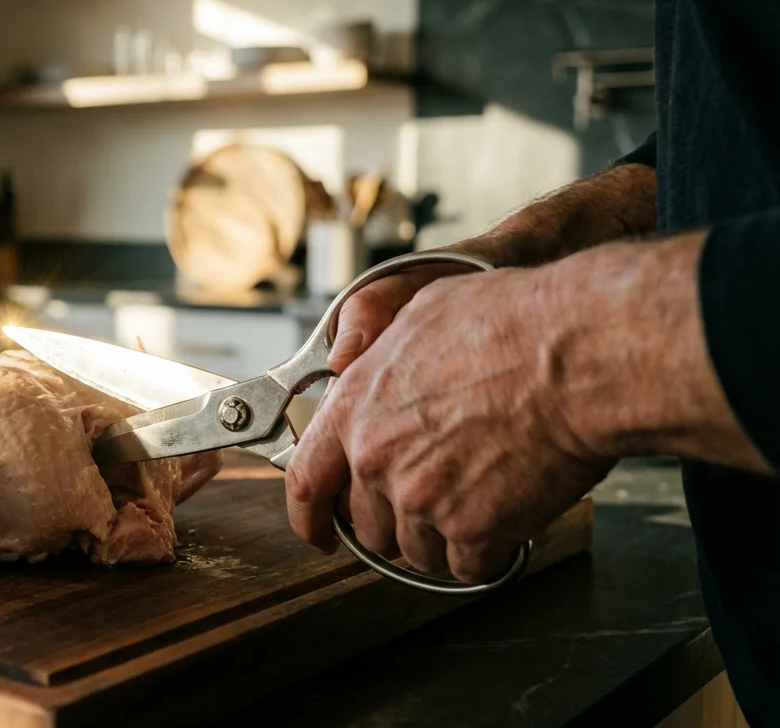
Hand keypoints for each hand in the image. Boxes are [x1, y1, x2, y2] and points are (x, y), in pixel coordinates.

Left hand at [286, 266, 614, 582]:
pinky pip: (467, 567)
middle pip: (367, 525)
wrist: (575, 354)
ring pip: (416, 552)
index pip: (307, 482)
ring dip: (442, 537)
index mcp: (354, 410)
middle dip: (396, 520)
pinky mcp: (473, 532)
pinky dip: (486, 553)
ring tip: (479, 499)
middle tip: (434, 500)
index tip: (318, 532)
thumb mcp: (419, 314)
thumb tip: (358, 360)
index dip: (309, 516)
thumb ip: (378, 353)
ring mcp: (422, 501)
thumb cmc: (511, 323)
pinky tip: (506, 520)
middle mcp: (377, 461)